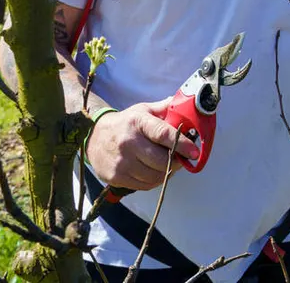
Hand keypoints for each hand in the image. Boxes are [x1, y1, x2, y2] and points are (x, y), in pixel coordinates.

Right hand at [85, 98, 200, 190]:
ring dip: (167, 173)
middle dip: (176, 162)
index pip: (163, 134)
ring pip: (155, 176)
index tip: (195, 152)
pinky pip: (144, 185)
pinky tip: (154, 172)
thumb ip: (165, 108)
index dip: (182, 145)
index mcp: (138, 122)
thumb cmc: (125, 124)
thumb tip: (186, 104)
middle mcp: (128, 142)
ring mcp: (121, 162)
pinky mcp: (116, 177)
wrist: (94, 136)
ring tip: (168, 165)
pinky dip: (154, 181)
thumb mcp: (143, 110)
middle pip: (161, 160)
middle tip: (181, 159)